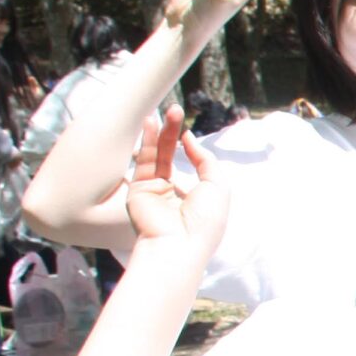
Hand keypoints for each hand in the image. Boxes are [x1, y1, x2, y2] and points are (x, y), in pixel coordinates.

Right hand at [122, 109, 230, 258]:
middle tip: (176, 110)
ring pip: (157, 156)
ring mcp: (154, 192)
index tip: (189, 134)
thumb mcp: (217, 186)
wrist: (177, 245)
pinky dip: (148, 141)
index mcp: (194, 199)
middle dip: (174, 133)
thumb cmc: (204, 221)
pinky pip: (144, 161)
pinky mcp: (139, 190)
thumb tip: (190, 138)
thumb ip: (206, 160)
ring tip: (166, 111)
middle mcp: (172, 195)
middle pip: (172, 156)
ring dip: (161, 132)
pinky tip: (151, 123)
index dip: (192, 149)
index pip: (192, 168)